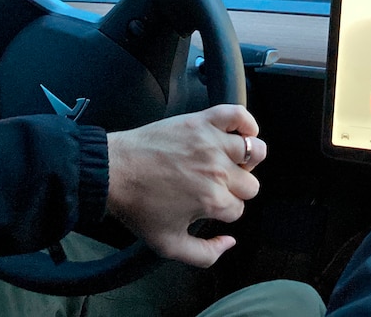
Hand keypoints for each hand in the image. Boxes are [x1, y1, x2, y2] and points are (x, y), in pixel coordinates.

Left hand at [105, 104, 266, 266]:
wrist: (113, 172)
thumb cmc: (138, 206)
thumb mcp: (168, 245)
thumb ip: (205, 255)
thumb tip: (230, 241)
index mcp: (212, 201)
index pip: (239, 209)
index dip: (225, 210)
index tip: (209, 204)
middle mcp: (217, 171)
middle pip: (251, 184)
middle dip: (236, 189)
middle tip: (215, 185)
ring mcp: (212, 143)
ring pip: (256, 150)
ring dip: (249, 159)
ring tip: (231, 161)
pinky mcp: (202, 122)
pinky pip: (238, 115)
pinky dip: (247, 123)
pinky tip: (241, 134)